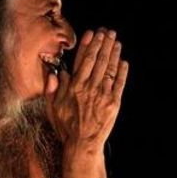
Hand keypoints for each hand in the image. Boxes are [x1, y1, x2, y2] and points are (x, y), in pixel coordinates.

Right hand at [44, 28, 128, 154]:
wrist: (82, 145)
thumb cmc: (66, 127)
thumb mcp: (52, 108)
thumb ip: (53, 89)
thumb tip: (55, 73)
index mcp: (74, 87)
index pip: (82, 60)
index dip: (88, 45)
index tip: (93, 33)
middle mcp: (89, 88)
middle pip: (98, 60)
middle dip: (103, 44)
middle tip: (108, 32)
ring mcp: (103, 95)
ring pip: (109, 69)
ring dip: (113, 53)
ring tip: (116, 41)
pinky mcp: (114, 103)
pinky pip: (119, 83)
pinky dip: (122, 71)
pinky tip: (123, 61)